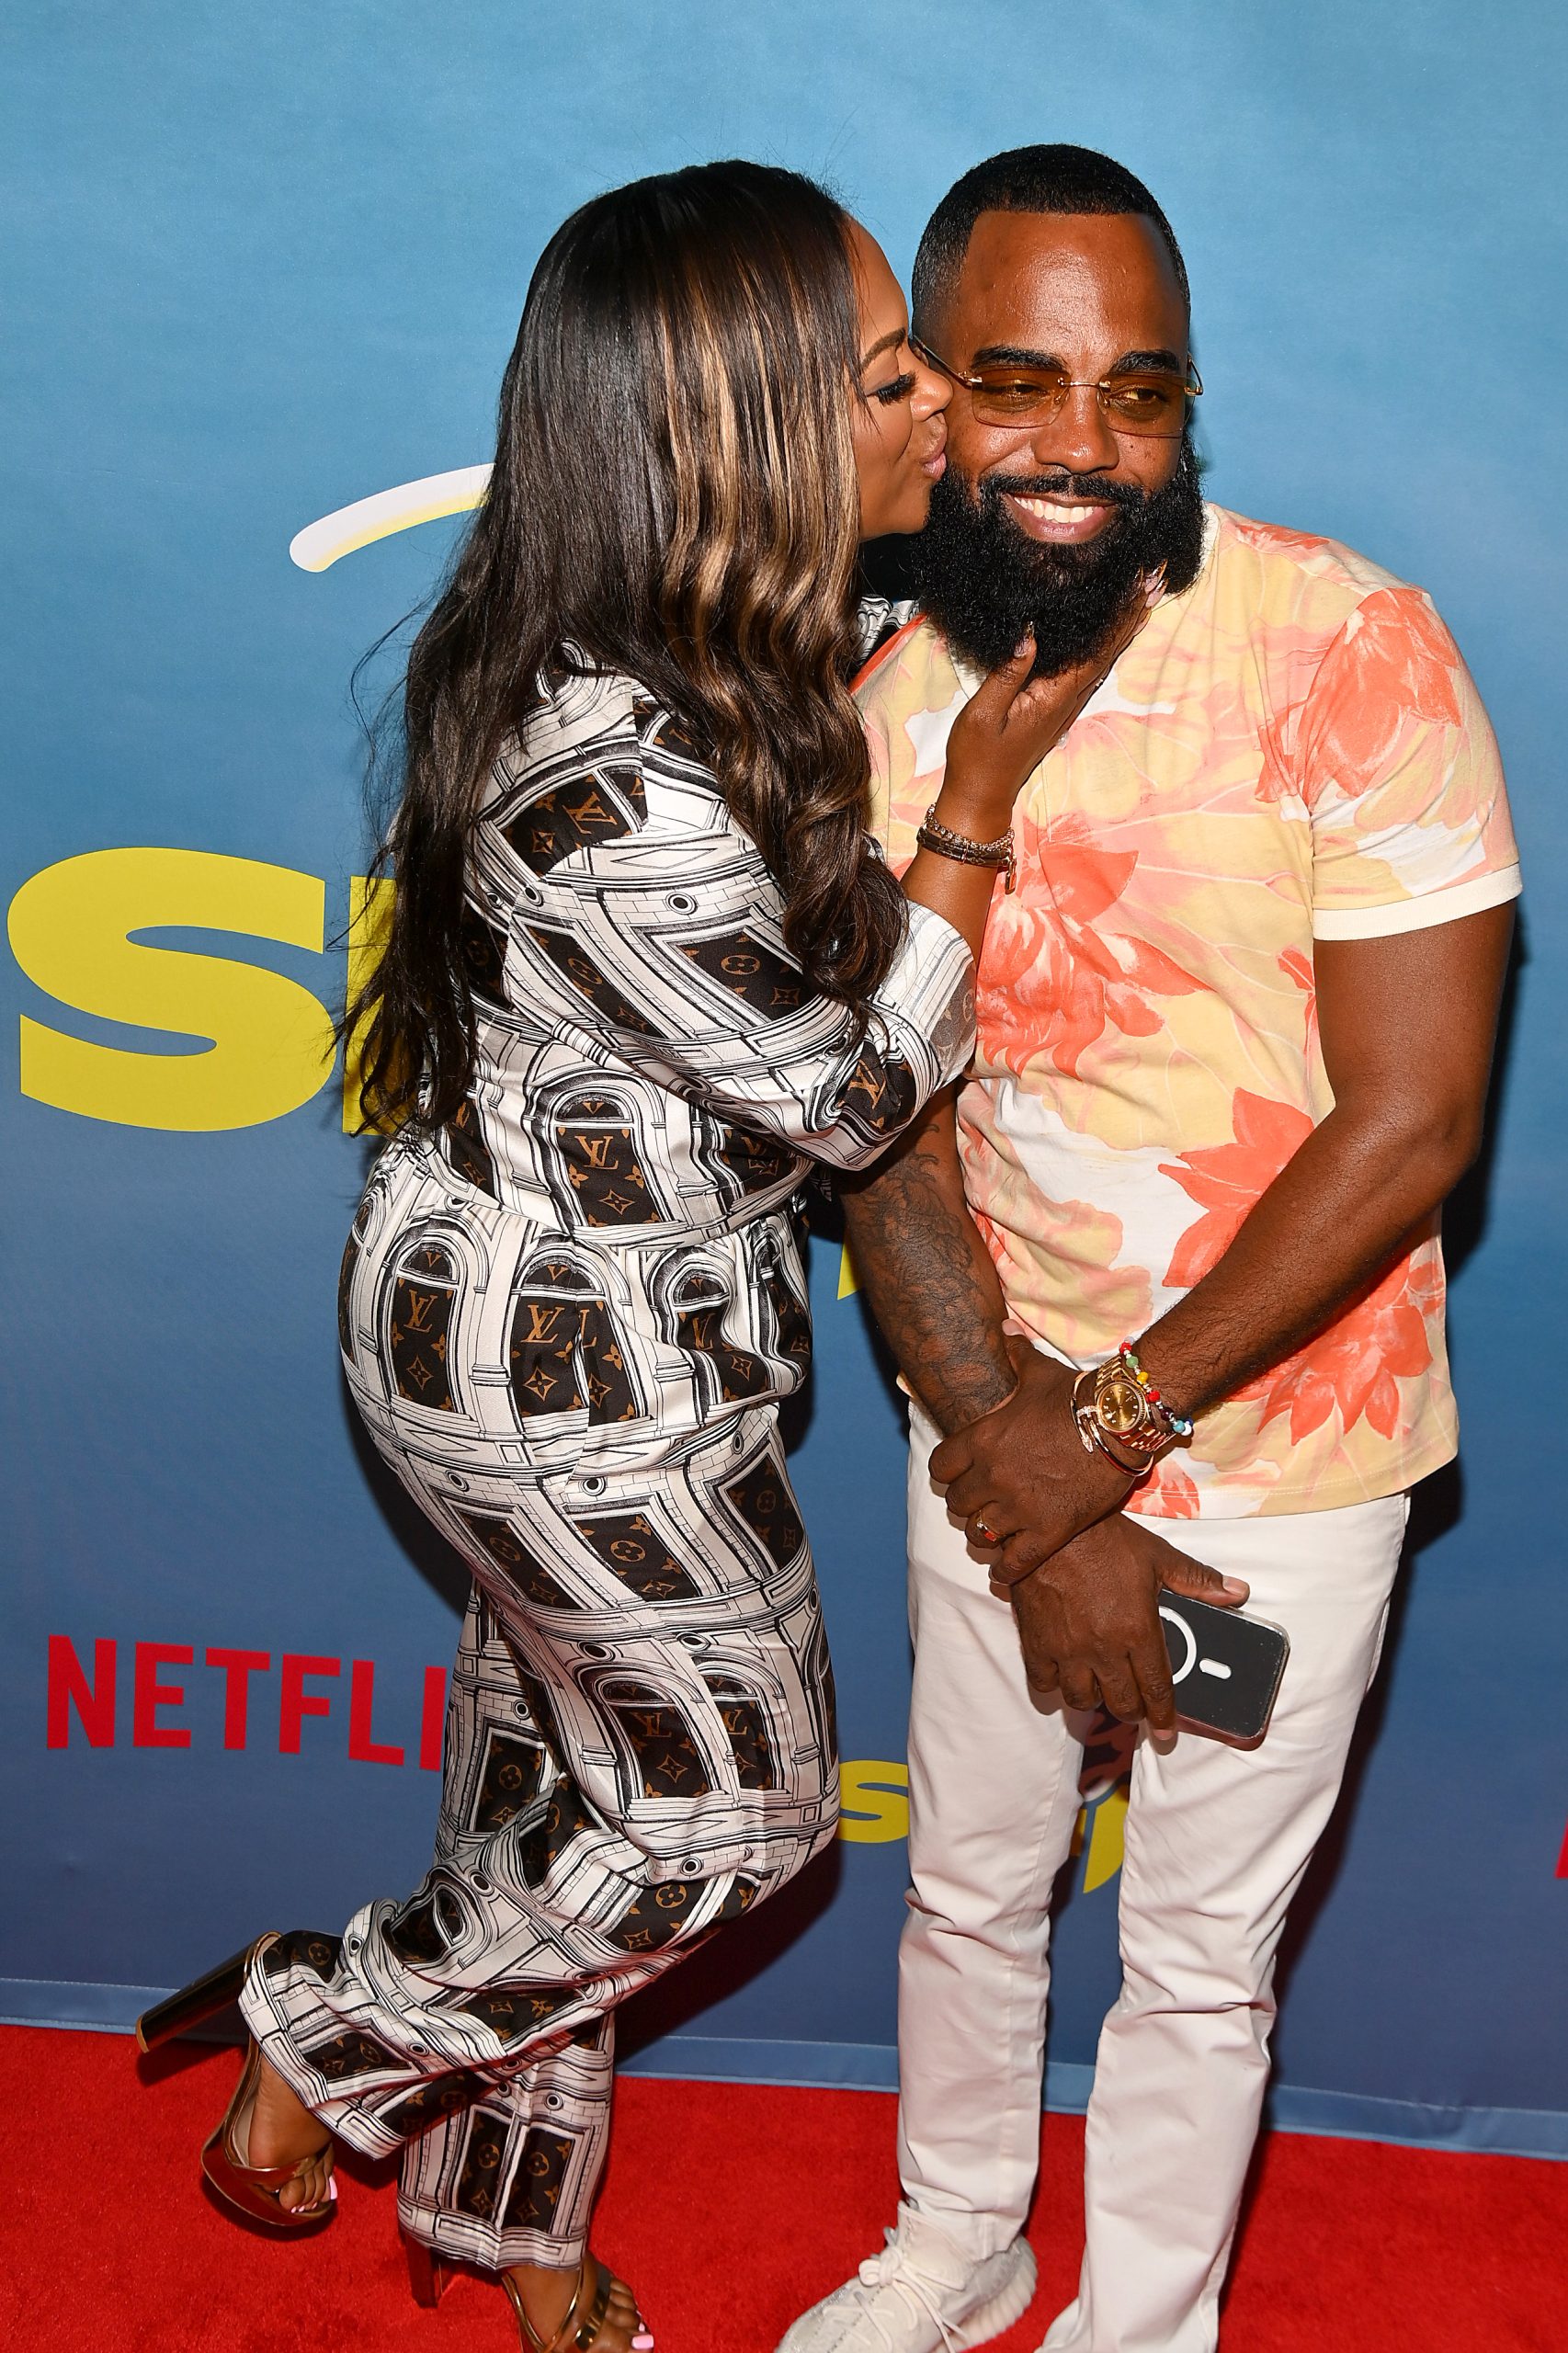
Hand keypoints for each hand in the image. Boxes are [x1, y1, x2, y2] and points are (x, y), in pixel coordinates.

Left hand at [929, 1336, 1133, 1580]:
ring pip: (980, 1534)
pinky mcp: (1048, 1532)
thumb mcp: (1039, 1372)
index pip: (941, 1468)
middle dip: (968, 1503)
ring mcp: (1019, 1507)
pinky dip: (1005, 1570)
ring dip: (985, 1534)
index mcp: (982, 1440)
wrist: (1119, 1425)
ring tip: (995, 1532)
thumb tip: (1004, 1331)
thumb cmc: (1077, 1396)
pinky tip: (1006, 1570)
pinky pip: (1013, 1563)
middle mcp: (992, 1476)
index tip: (961, 1475)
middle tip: (983, 1502)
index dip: (949, 1473)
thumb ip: (1015, 1354)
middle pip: (958, 1504)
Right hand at [939, 573, 1160, 838]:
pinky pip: (1088, 672)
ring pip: (1102, 661)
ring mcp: (1063, 708)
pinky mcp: (1055, 711)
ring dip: (1123, 630)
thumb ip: (1007, 673)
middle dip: (1131, 615)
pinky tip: (1109, 637)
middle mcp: (1066, 702)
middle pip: (1107, 652)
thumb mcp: (983, 713)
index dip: (1119, 618)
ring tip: (1143, 599)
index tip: (1138, 587)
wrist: (980, 797)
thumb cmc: (976, 757)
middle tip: (1153, 580)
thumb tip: (1030, 632)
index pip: (1096, 651)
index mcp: (1052, 697)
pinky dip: (1105, 649)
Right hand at [1010, 1515, 1248, 1728]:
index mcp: (1137, 1631)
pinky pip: (1044, 1684)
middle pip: (1120, 1703)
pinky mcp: (1035, 1643)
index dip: (1162, 1716)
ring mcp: (1066, 1650)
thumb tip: (1237, 1594)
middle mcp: (1103, 1649)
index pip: (1155, 1689)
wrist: (1049, 1523)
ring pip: (1081, 1700)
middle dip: (1132, 1710)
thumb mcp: (1158, 1556)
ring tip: (1100, 1687)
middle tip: (1134, 1703)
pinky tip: (1063, 1674)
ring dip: (1094, 1699)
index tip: (1165, 1733)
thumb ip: (1197, 1581)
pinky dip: (1054, 1686)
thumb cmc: (1107, 1539)